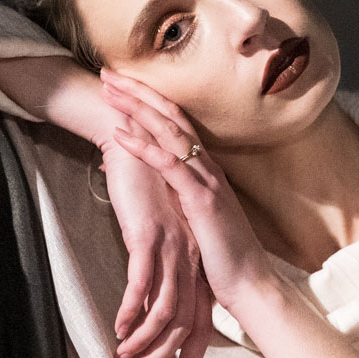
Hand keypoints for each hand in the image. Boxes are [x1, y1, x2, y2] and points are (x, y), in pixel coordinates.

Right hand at [99, 140, 215, 357]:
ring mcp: (172, 247)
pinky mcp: (149, 235)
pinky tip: (118, 327)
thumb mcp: (157, 232)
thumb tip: (147, 302)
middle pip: (185, 323)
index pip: (200, 322)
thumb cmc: (144, 187)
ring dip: (144, 340)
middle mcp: (190, 258)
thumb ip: (158, 267)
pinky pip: (141, 281)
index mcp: (195, 261)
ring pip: (163, 307)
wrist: (133, 140)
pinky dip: (131, 308)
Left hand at [102, 71, 276, 311]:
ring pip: (168, 131)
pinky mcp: (201, 199)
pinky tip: (120, 133)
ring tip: (109, 90)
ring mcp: (206, 181)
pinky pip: (168, 164)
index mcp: (206, 171)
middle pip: (170, 116)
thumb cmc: (223, 258)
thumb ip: (177, 198)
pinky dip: (143, 146)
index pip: (176, 124)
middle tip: (107, 72)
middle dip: (138, 91)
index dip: (148, 101)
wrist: (251, 285)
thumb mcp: (195, 221)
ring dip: (136, 107)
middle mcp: (208, 168)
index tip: (122, 85)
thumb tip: (152, 186)